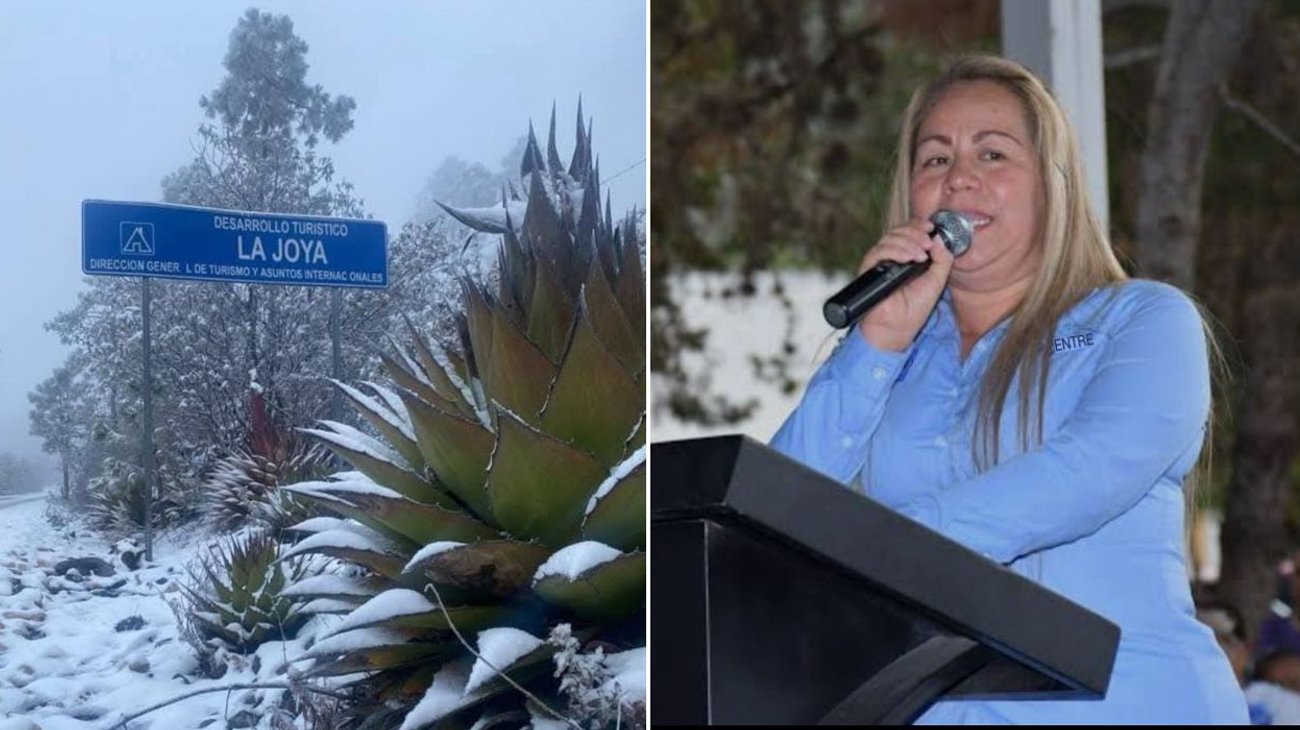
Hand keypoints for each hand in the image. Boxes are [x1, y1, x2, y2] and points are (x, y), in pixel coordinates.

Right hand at [856, 219, 954, 351]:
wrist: (899, 328)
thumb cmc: (914, 308)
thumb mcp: (937, 281)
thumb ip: (943, 260)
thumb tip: (939, 239)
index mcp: (906, 256)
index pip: (908, 232)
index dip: (918, 226)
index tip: (931, 227)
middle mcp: (890, 257)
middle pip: (898, 232)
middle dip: (915, 233)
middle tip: (928, 243)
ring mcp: (879, 263)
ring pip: (888, 239)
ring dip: (907, 242)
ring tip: (921, 255)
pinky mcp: (868, 270)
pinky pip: (878, 252)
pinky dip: (895, 251)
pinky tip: (909, 258)